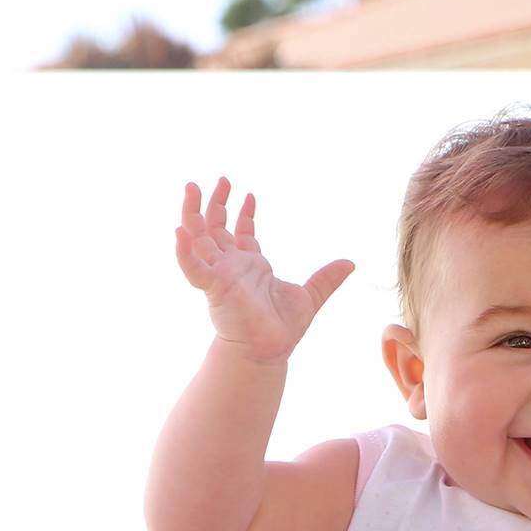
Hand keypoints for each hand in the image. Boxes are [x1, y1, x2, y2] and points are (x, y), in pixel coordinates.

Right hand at [174, 177, 353, 362]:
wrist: (269, 352)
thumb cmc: (282, 329)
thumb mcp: (309, 297)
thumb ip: (326, 279)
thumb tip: (351, 263)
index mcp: (251, 265)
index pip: (241, 232)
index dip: (243, 212)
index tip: (248, 193)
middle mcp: (231, 266)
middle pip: (216, 227)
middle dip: (216, 202)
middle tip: (222, 179)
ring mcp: (219, 274)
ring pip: (198, 238)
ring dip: (192, 213)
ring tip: (191, 187)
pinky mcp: (213, 287)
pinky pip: (192, 267)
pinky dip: (184, 250)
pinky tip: (178, 230)